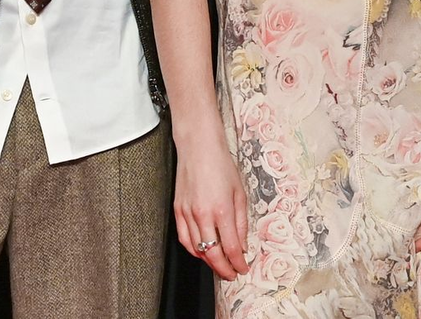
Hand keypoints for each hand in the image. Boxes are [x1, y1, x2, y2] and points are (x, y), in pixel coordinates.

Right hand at [173, 138, 249, 279]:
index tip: (243, 268)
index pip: (231, 248)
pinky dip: (193, 250)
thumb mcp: (239, 192)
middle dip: (224, 269)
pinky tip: (201, 251)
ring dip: (209, 261)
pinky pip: (184, 238)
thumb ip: (241, 222)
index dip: (238, 264)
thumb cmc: (221, 164)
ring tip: (219, 264)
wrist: (198, 145)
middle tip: (232, 274)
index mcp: (222, 209)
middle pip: (213, 254)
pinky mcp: (177, 209)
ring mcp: (187, 212)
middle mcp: (202, 214)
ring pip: (197, 250)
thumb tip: (241, 245)